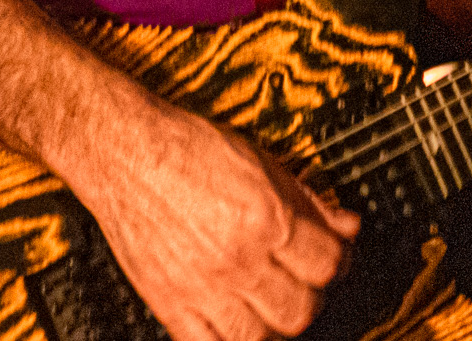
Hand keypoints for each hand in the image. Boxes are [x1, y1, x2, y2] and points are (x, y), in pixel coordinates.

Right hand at [80, 98, 360, 339]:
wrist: (125, 152)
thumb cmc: (185, 149)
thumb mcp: (261, 161)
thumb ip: (308, 199)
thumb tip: (346, 224)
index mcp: (265, 218)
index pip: (327, 264)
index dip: (338, 262)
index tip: (333, 258)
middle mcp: (237, 257)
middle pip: (300, 309)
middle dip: (310, 297)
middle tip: (303, 281)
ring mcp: (203, 286)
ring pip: (260, 337)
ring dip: (273, 323)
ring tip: (269, 302)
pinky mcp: (169, 302)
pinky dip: (226, 339)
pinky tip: (233, 321)